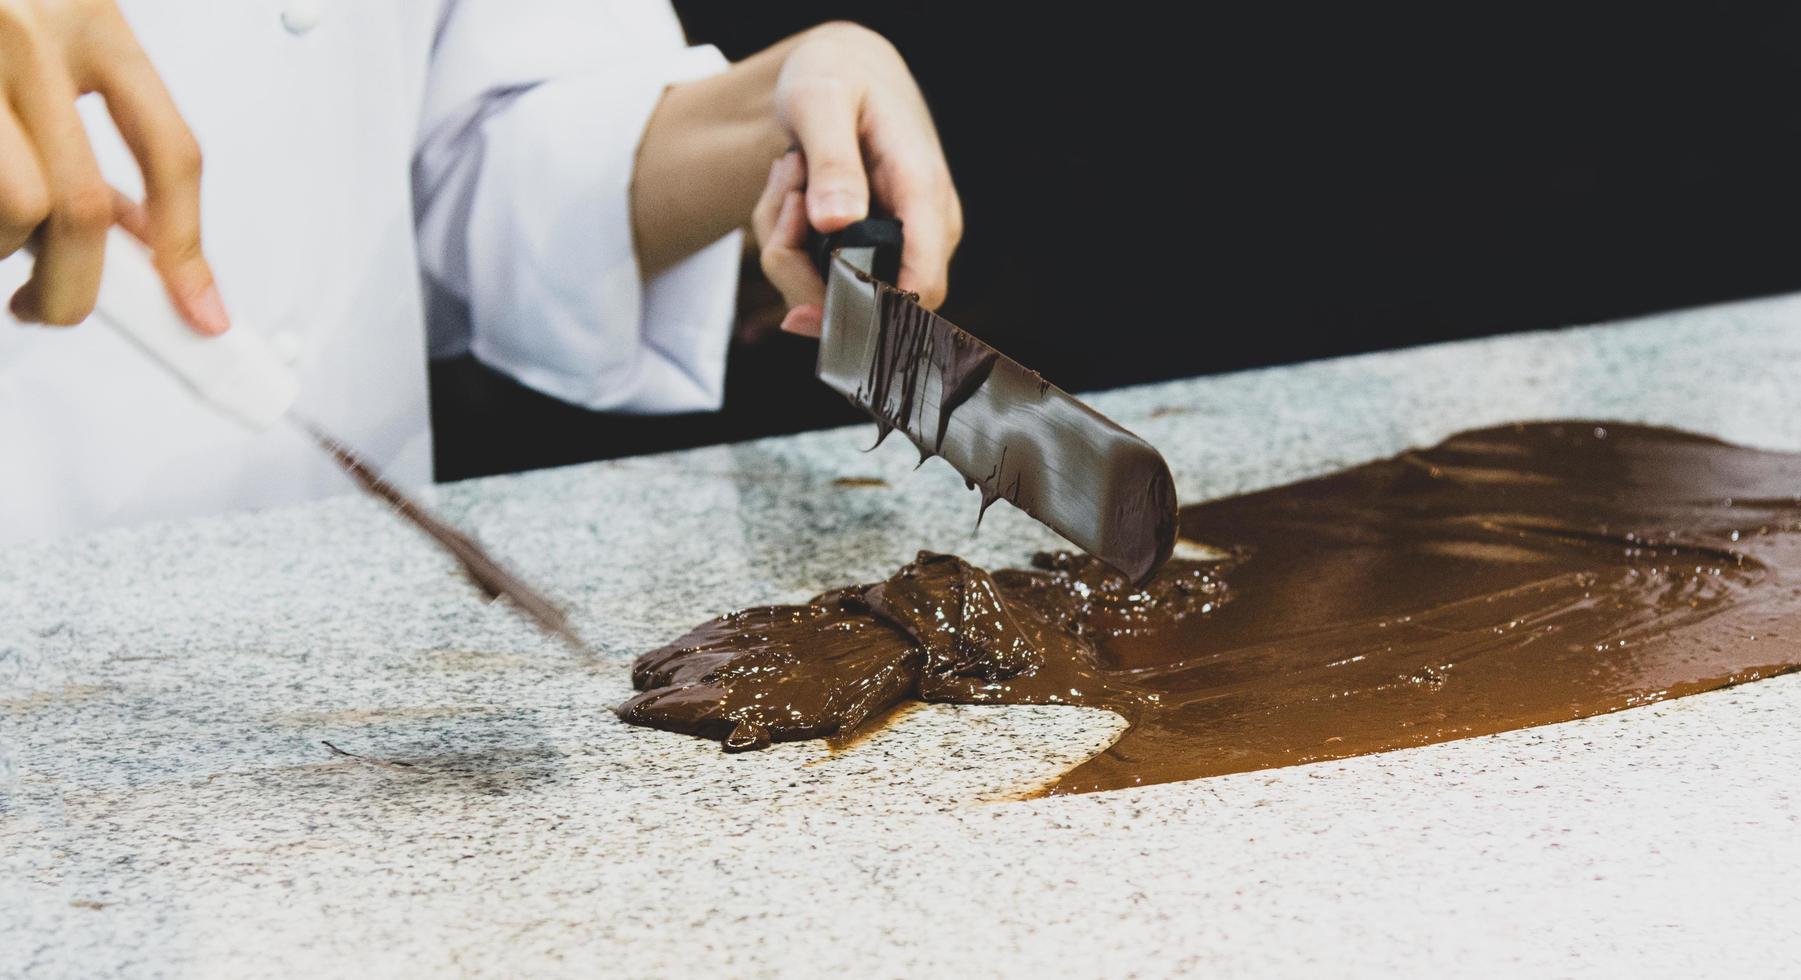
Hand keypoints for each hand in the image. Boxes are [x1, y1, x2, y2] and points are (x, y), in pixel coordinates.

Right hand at [0, 0, 224, 331]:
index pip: (171, 153)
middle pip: (81, 206)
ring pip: (15, 211)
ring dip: (5, 248)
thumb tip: (143, 241)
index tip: (198, 310)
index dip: (187, 247)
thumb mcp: (59, 43)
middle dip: (75, 286)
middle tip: (53, 307)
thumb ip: (96, 132)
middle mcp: (27, 31)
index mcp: (91, 18)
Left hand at [756, 24, 961, 335]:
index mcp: (923, 193)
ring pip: (830, 293)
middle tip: (784, 194)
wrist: (842, 71)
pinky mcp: (869, 252)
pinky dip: (787, 244)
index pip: (921, 286)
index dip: (868, 314)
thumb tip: (836, 223)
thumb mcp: (822, 100)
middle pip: (865, 302)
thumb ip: (833, 161)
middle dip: (798, 265)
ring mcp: (898, 245)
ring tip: (789, 177)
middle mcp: (922, 230)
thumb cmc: (836, 76)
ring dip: (786, 246)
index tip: (799, 315)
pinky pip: (816, 277)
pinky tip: (792, 194)